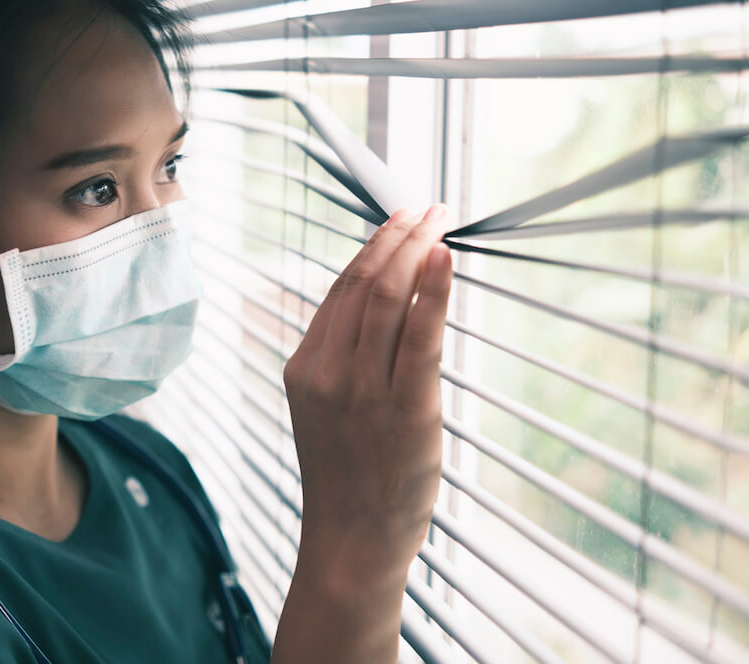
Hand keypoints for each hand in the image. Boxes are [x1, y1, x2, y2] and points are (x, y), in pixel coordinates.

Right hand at [283, 203, 452, 586]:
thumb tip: (386, 310)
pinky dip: (432, 291)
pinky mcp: (406, 410)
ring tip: (439, 219)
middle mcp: (329, 372)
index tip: (397, 221)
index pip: (339, 291)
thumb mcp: (324, 411)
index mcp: (305, 368)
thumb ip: (344, 362)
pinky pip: (419, 336)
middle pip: (364, 284)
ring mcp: (365, 391)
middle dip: (396, 235)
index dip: (371, 248)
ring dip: (417, 248)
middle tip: (425, 207)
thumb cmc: (346, 477)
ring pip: (388, 299)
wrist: (350, 541)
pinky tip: (444, 258)